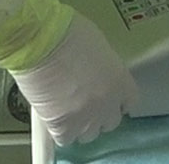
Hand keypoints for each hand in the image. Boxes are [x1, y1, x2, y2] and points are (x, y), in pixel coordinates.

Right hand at [9, 13, 138, 144]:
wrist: (39, 39)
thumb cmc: (63, 31)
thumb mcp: (96, 44)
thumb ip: (102, 65)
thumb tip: (96, 73)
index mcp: (120, 79)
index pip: (129, 102)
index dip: (116, 101)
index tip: (108, 99)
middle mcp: (108, 102)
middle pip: (110, 121)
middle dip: (98, 113)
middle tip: (84, 102)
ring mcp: (86, 116)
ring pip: (89, 134)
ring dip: (80, 124)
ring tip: (67, 110)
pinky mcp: (63, 125)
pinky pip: (65, 139)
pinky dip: (59, 130)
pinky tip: (53, 116)